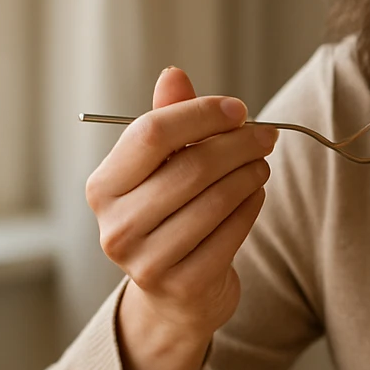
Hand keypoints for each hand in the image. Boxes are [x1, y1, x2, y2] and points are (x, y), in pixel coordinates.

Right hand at [84, 67, 278, 369]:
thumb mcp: (161, 169)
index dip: (201, 114)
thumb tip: (173, 74)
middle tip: (266, 136)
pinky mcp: (183, 284)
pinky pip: (232, 232)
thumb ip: (168, 122)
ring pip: (216, 199)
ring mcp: (147, 260)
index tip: (239, 110)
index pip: (152, 133)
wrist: (174, 296)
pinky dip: (251, 206)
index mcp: (103, 187)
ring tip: (262, 165)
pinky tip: (256, 194)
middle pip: (192, 166)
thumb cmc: (169, 216)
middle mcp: (117, 225)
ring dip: (250, 174)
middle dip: (239, 144)